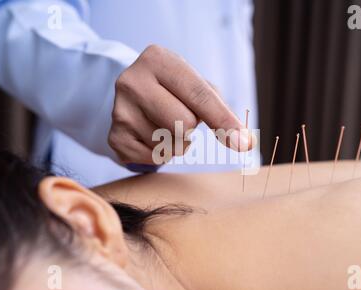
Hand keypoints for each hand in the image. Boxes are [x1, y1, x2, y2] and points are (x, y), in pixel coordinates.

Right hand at [108, 45, 252, 164]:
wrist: (132, 95)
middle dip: (190, 127)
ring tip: (163, 124)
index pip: (199, 95)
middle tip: (179, 115)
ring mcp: (119, 110)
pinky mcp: (114, 137)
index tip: (243, 143)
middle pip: (185, 124)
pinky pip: (154, 159)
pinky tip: (150, 135)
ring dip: (176, 142)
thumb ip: (221, 111)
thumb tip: (246, 142)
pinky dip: (160, 153)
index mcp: (157, 60)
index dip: (224, 121)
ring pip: (170, 145)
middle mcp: (132, 81)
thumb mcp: (195, 85)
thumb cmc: (173, 90)